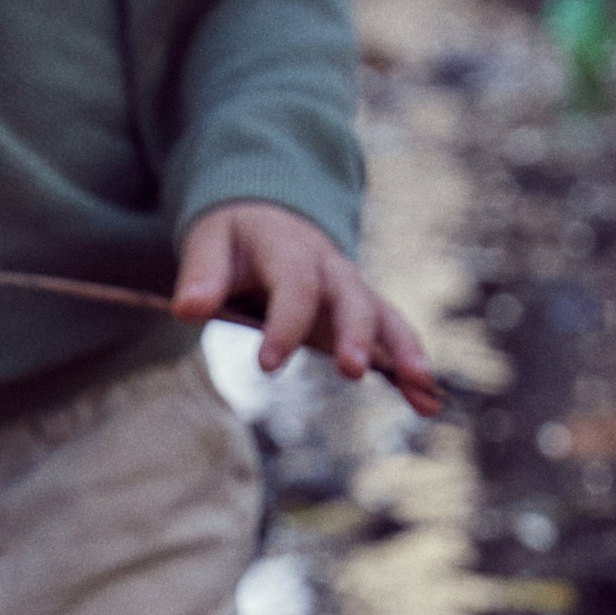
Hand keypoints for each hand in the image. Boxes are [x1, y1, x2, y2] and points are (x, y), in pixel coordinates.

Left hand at [173, 203, 442, 411]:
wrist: (265, 213)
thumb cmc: (234, 236)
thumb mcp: (209, 243)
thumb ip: (200, 275)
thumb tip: (187, 309)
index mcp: (291, 250)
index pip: (293, 286)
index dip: (284, 324)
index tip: (267, 364)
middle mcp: (330, 269)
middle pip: (351, 298)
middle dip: (356, 333)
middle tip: (353, 371)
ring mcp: (350, 291)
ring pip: (383, 316)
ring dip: (403, 349)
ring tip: (421, 385)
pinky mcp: (360, 313)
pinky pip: (390, 336)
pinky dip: (408, 367)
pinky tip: (427, 401)